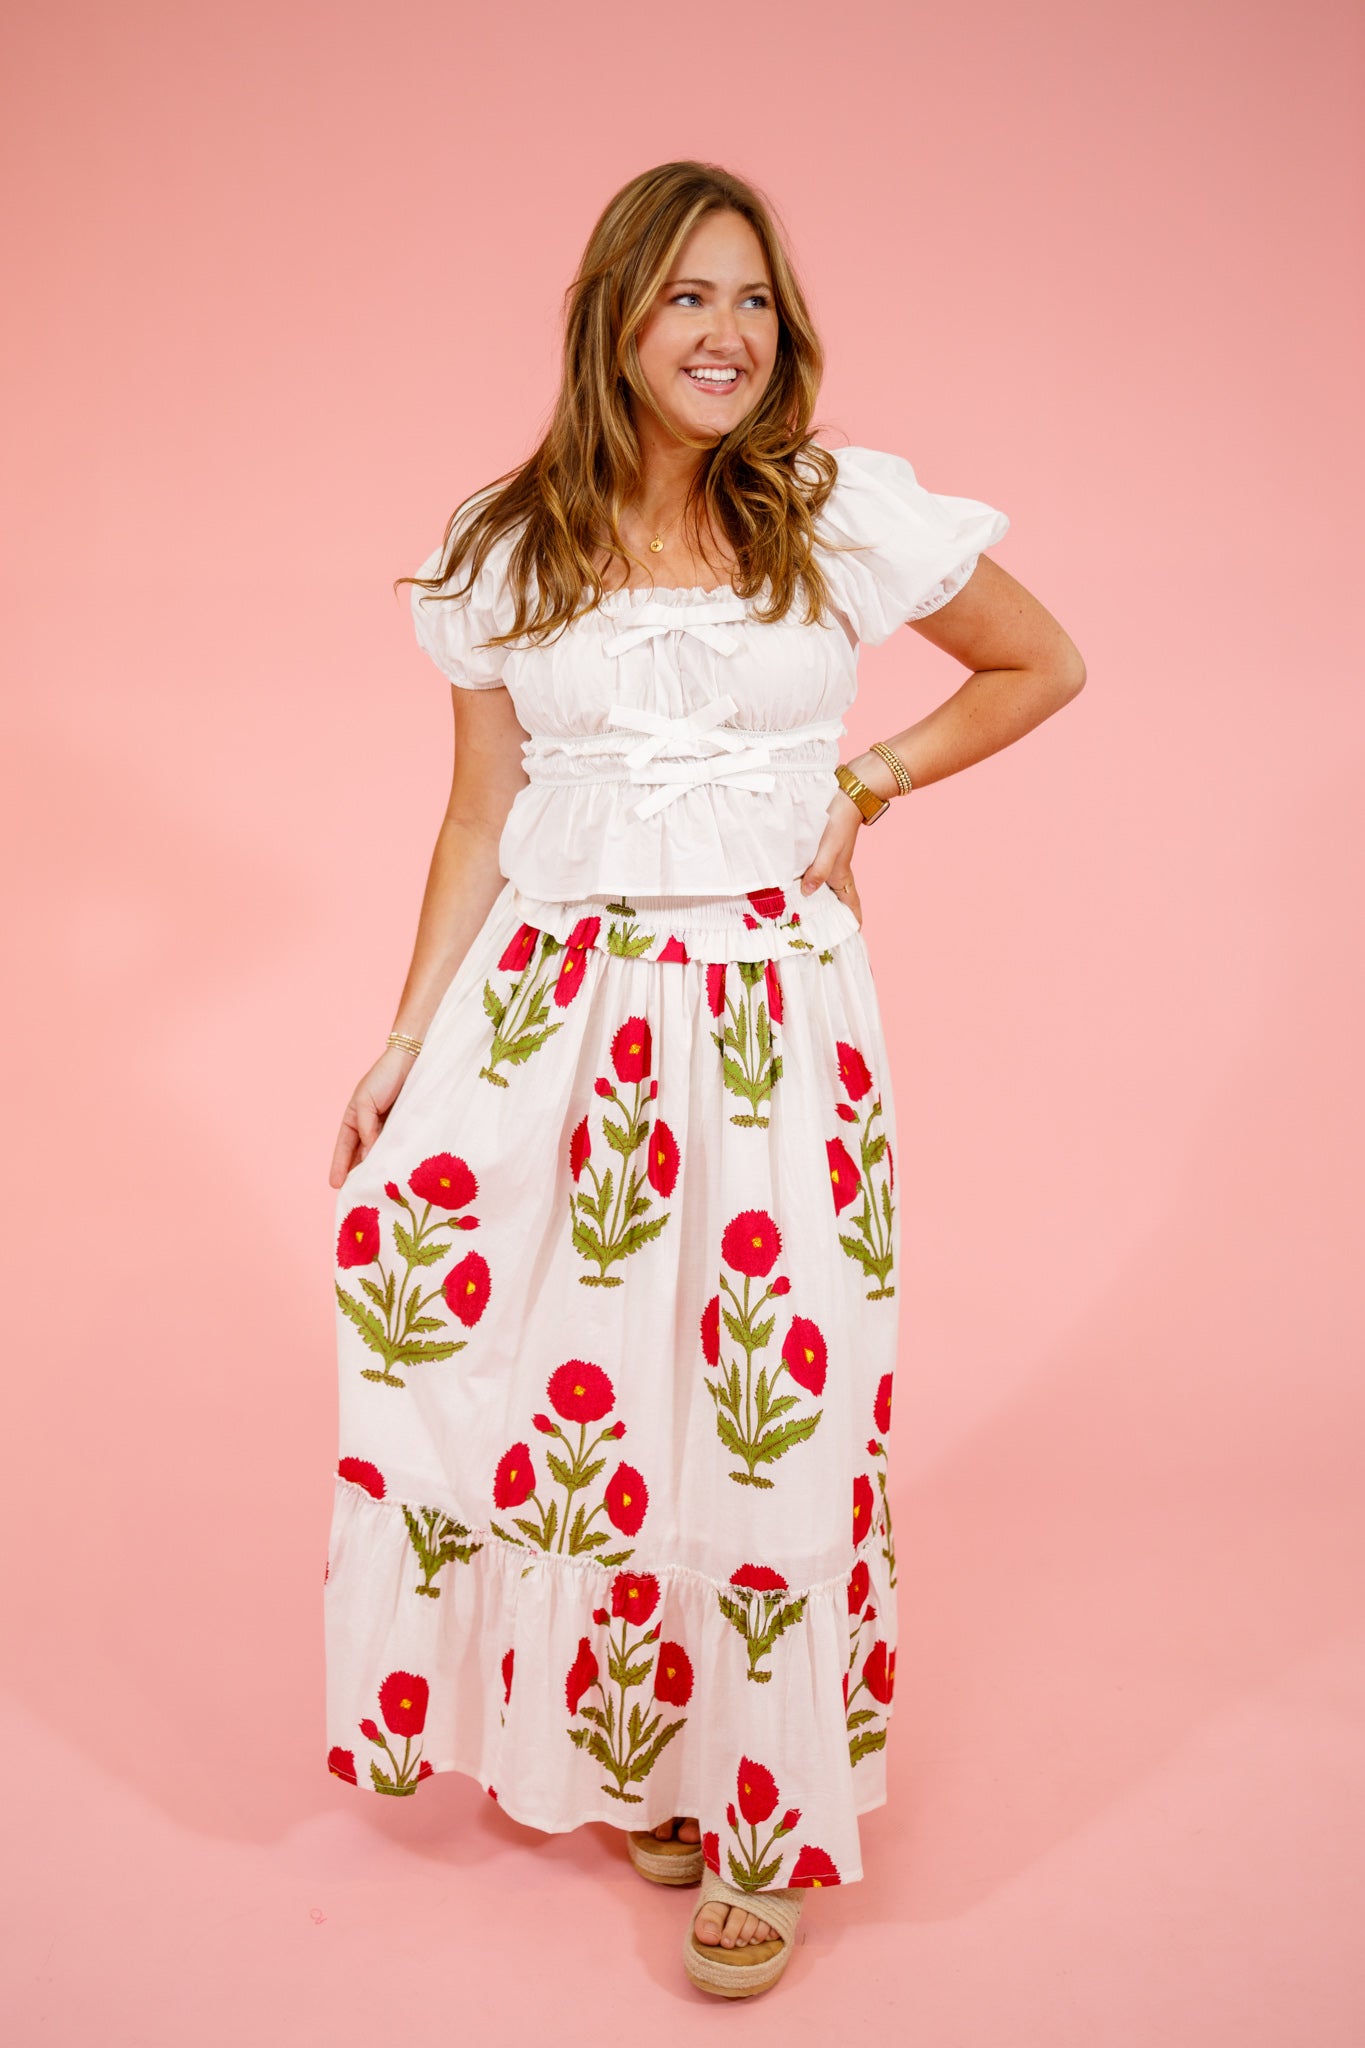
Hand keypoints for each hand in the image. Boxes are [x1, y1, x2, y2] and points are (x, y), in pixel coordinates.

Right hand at [328, 1047, 415, 1188]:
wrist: (412, 1059)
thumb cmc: (385, 1076)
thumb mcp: (366, 1101)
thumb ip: (366, 1128)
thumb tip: (367, 1156)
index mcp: (354, 1117)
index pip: (344, 1147)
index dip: (339, 1166)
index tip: (335, 1185)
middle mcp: (369, 1125)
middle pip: (359, 1155)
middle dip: (356, 1173)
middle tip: (355, 1195)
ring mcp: (387, 1127)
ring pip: (378, 1154)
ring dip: (375, 1169)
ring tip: (374, 1190)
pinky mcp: (404, 1126)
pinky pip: (396, 1147)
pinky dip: (393, 1159)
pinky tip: (394, 1172)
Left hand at [798, 791, 862, 924]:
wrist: (844, 797)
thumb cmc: (838, 823)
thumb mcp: (828, 849)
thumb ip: (818, 871)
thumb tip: (807, 892)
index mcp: (843, 878)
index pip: (853, 909)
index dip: (850, 926)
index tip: (843, 942)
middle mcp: (837, 876)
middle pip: (836, 906)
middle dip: (828, 921)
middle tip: (810, 937)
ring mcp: (829, 866)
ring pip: (824, 893)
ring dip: (815, 905)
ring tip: (795, 920)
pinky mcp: (820, 856)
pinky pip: (814, 878)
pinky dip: (806, 888)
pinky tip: (790, 890)